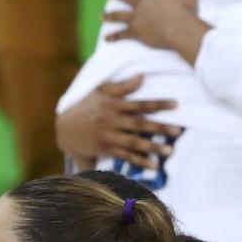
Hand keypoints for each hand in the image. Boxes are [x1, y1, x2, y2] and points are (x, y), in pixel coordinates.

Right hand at [55, 75, 178, 168]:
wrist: (65, 129)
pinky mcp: (106, 149)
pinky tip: (153, 164)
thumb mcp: (100, 91)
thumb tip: (142, 77)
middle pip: (139, 125)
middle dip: (159, 128)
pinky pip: (125, 156)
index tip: (176, 105)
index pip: (140, 104)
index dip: (158, 104)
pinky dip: (139, 161)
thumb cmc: (86, 106)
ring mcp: (108, 137)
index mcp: (113, 105)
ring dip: (152, 147)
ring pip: (133, 143)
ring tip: (169, 151)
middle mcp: (111, 121)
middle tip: (177, 131)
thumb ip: (122, 86)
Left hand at [105, 0, 208, 57]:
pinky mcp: (135, 31)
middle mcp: (141, 3)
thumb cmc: (186, 10)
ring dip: (109, 15)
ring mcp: (136, 17)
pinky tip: (106, 38)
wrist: (180, 29)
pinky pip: (121, 34)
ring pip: (118, 15)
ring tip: (102, 15)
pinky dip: (113, 36)